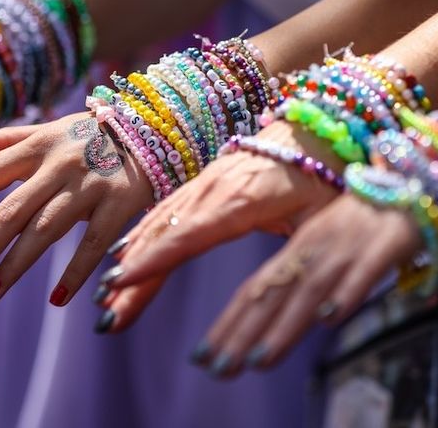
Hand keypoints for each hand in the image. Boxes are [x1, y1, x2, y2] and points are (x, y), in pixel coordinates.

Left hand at [0, 112, 150, 306]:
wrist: (157, 126)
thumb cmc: (95, 133)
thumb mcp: (50, 130)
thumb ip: (5, 140)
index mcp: (37, 146)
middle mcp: (59, 165)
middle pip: (11, 211)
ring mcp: (91, 184)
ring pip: (46, 229)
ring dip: (16, 265)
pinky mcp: (121, 203)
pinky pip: (94, 243)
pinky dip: (75, 272)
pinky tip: (57, 299)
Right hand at [96, 120, 344, 333]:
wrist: (324, 123)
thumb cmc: (331, 172)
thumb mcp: (323, 212)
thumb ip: (301, 246)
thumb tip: (297, 291)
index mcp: (245, 197)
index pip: (191, 233)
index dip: (155, 259)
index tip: (121, 281)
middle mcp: (217, 187)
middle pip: (166, 235)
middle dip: (134, 275)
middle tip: (107, 314)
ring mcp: (208, 181)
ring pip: (161, 223)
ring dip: (132, 260)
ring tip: (106, 297)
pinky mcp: (207, 181)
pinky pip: (168, 210)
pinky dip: (143, 236)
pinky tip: (124, 257)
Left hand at [185, 194, 418, 377]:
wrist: (410, 180)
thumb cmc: (363, 221)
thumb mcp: (324, 247)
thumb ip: (300, 280)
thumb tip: (272, 321)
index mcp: (298, 249)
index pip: (255, 289)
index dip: (228, 322)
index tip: (200, 355)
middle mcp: (314, 249)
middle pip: (273, 294)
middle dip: (242, 333)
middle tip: (215, 369)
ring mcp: (348, 246)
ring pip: (310, 289)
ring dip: (284, 326)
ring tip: (258, 360)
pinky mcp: (385, 244)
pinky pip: (363, 271)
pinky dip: (345, 294)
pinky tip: (329, 318)